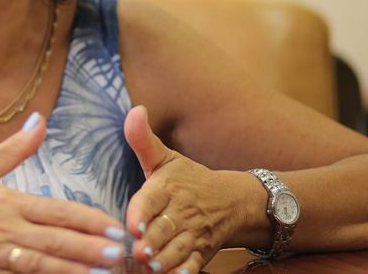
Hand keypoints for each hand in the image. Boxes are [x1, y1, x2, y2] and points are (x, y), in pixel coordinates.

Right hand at [0, 113, 127, 273]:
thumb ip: (14, 149)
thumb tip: (40, 121)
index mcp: (7, 201)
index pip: (57, 211)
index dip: (88, 220)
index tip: (113, 226)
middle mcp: (4, 231)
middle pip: (56, 242)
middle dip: (89, 250)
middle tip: (118, 254)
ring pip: (41, 268)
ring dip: (72, 271)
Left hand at [123, 106, 239, 273]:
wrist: (233, 201)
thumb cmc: (189, 179)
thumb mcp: (165, 158)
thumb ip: (142, 139)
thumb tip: (134, 110)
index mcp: (168, 186)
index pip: (152, 199)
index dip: (142, 212)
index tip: (133, 224)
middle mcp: (181, 211)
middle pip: (164, 228)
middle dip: (151, 241)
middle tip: (139, 251)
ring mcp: (193, 233)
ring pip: (178, 249)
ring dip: (165, 259)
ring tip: (151, 265)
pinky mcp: (202, 252)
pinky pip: (195, 265)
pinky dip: (186, 272)